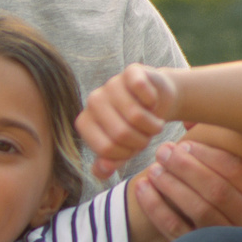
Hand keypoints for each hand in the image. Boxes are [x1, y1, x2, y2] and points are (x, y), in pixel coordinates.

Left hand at [77, 63, 179, 179]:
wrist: (157, 99)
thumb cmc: (135, 128)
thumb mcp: (123, 149)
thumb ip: (110, 162)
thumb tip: (102, 170)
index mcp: (85, 122)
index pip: (106, 149)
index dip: (127, 154)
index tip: (134, 149)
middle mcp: (93, 101)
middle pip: (121, 133)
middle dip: (142, 141)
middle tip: (148, 136)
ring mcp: (111, 84)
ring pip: (135, 115)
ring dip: (153, 125)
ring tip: (154, 124)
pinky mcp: (131, 71)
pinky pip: (142, 90)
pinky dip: (154, 102)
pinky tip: (153, 102)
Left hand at [131, 138, 241, 238]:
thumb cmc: (230, 205)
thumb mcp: (240, 186)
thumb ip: (226, 161)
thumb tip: (191, 121)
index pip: (238, 171)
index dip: (208, 155)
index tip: (184, 144)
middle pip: (217, 189)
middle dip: (186, 168)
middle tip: (163, 151)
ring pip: (198, 209)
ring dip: (172, 185)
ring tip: (153, 168)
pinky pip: (177, 230)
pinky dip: (156, 207)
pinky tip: (142, 189)